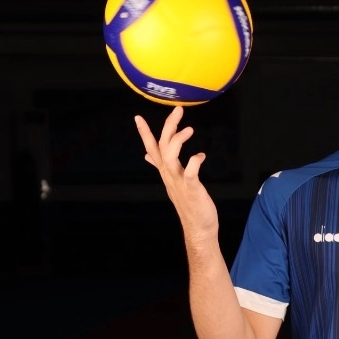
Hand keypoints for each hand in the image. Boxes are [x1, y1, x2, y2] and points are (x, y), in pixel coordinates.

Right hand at [136, 106, 218, 244]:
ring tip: (189, 129)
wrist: (198, 227)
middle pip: (162, 147)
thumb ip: (161, 167)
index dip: (145, 133)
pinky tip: (200, 155)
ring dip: (177, 141)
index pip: (152, 148)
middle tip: (177, 110)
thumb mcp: (174, 182)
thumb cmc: (189, 203)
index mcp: (166, 172)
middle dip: (168, 127)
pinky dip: (194, 163)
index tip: (138, 117)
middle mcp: (169, 175)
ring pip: (170, 158)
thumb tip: (148, 155)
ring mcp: (179, 183)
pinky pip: (190, 174)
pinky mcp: (192, 190)